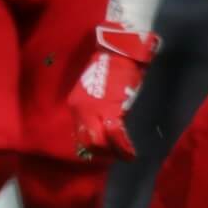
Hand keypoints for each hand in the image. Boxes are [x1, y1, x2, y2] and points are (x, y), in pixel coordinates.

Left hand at [68, 24, 160, 159]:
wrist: (118, 52)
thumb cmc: (111, 69)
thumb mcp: (97, 91)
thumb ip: (97, 109)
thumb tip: (107, 128)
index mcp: (75, 105)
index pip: (80, 135)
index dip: (94, 147)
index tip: (108, 151)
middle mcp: (79, 110)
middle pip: (87, 143)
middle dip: (103, 153)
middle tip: (118, 156)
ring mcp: (92, 111)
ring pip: (98, 143)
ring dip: (113, 153)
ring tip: (126, 156)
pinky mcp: (109, 110)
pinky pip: (114, 135)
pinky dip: (123, 147)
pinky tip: (131, 153)